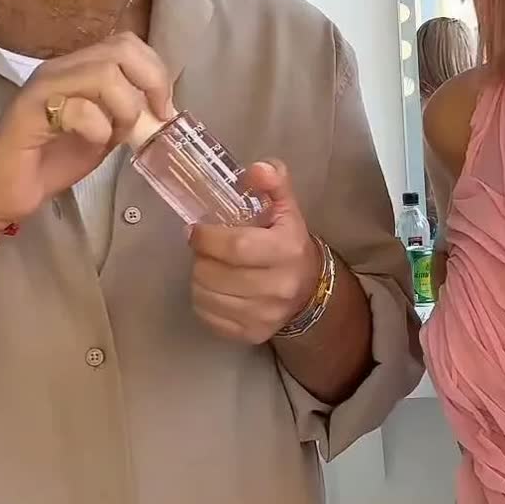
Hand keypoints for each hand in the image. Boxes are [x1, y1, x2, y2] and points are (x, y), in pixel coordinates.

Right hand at [0, 33, 174, 231]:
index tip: (164, 108)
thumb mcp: (101, 136)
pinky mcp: (30, 111)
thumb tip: (158, 111)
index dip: (155, 71)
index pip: (127, 44)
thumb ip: (124, 117)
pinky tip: (94, 144)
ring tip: (118, 134)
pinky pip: (80, 108)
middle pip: (121, 48)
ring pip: (104, 72)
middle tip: (155, 117)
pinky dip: (99, 128)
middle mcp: (61, 68)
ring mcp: (44, 86)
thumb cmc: (47, 162)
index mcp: (78, 69)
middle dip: (151, 82)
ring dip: (125, 107)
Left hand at [190, 160, 322, 344]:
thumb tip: (256, 169)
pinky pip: (208, 316)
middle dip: (200, 257)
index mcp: (286, 250)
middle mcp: (278, 287)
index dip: (207, 238)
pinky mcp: (251, 334)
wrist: (309, 290)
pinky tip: (214, 288)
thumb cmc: (289, 242)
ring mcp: (264, 315)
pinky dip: (203, 300)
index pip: (236, 247)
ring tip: (208, 266)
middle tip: (203, 248)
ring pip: (206, 296)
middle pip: (214, 274)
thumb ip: (273, 182)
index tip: (195, 230)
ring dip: (198, 277)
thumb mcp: (286, 207)